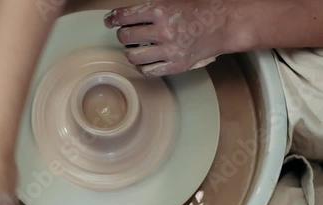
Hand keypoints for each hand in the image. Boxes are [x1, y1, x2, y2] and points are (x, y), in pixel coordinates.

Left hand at [104, 0, 238, 76]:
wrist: (223, 25)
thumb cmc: (198, 10)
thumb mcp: (172, 1)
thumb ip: (149, 9)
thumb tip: (122, 17)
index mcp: (161, 10)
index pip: (125, 16)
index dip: (113, 18)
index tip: (110, 21)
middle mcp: (164, 31)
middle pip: (125, 37)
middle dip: (123, 35)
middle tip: (127, 34)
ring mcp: (170, 50)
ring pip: (133, 56)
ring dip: (130, 51)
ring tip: (136, 48)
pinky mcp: (176, 65)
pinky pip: (148, 71)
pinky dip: (142, 66)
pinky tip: (144, 61)